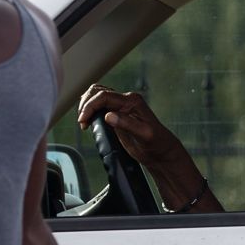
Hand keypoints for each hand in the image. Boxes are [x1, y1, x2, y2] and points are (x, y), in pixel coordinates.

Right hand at [77, 85, 194, 178]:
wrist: (161, 152)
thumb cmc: (157, 143)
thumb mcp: (144, 135)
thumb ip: (127, 124)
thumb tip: (108, 116)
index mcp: (132, 101)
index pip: (104, 96)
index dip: (90, 106)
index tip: (83, 120)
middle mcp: (126, 100)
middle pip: (97, 92)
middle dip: (86, 104)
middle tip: (83, 122)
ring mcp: (121, 106)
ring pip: (97, 96)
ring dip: (86, 105)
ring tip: (84, 122)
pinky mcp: (117, 114)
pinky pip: (99, 105)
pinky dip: (90, 110)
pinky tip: (89, 121)